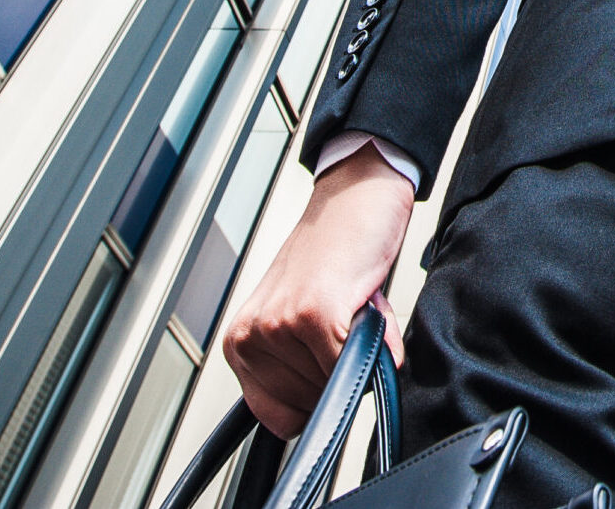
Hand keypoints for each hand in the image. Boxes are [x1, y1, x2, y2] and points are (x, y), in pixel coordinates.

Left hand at [221, 143, 414, 435]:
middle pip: (310, 405)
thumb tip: (339, 402)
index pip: (279, 419)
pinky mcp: (311, 314)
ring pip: (333, 387)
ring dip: (358, 354)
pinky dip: (373, 346)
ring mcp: (279, 326)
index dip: (317, 400)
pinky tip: (364, 307)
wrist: (354, 195)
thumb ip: (312, 369)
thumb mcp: (308, 318)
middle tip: (343, 322)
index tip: (329, 366)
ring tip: (351, 307)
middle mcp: (252, 335)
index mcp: (241, 341)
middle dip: (340, 372)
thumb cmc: (332, 253)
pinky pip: (349, 366)